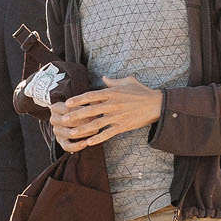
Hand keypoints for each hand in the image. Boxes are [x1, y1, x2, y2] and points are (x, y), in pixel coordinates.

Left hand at [50, 78, 165, 153]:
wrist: (156, 104)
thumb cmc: (142, 92)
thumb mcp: (128, 82)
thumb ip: (113, 81)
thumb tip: (103, 78)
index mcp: (112, 93)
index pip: (91, 96)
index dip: (78, 100)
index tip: (67, 103)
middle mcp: (112, 105)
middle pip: (90, 111)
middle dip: (76, 116)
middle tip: (64, 120)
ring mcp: (117, 116)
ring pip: (97, 123)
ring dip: (83, 129)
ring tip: (72, 134)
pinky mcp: (123, 126)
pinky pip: (108, 133)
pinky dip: (98, 138)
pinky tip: (89, 142)